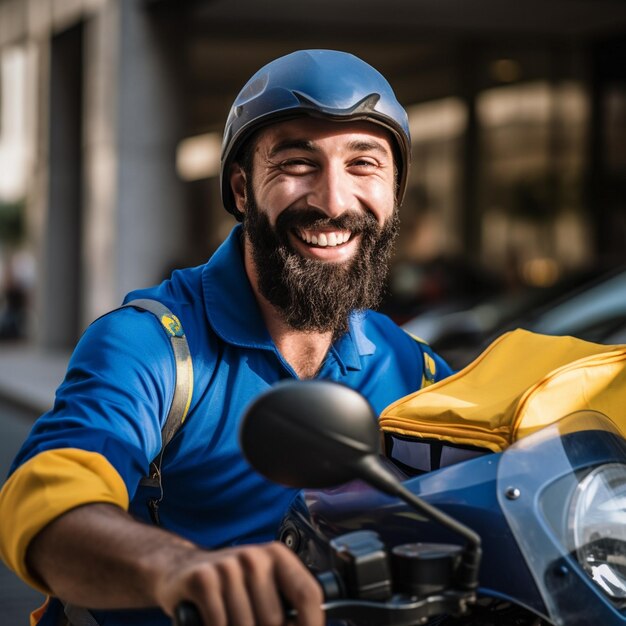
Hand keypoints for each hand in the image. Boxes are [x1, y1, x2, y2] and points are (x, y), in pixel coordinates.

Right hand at [155, 541, 323, 625]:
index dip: (313, 624)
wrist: (181, 570)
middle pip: (274, 620)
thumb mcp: (262, 587)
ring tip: (231, 624)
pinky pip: (219, 623)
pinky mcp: (202, 579)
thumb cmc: (231, 586)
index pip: (308, 593)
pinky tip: (210, 623)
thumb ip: (284, 607)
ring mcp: (227, 566)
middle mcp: (254, 556)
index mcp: (277, 556)